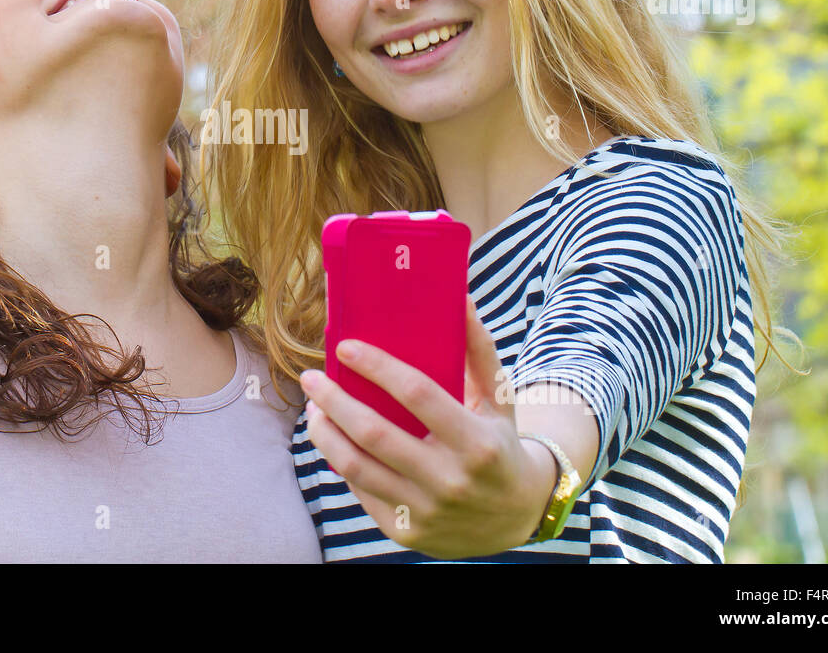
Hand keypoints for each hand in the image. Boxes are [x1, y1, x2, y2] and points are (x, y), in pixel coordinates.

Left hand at [299, 295, 555, 557]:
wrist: (516, 517)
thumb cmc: (500, 443)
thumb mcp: (500, 398)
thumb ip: (478, 348)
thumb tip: (457, 296)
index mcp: (476, 442)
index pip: (418, 395)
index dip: (378, 367)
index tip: (345, 347)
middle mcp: (451, 480)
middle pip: (375, 433)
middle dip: (334, 400)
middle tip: (311, 377)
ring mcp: (426, 510)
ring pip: (356, 466)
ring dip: (325, 432)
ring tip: (315, 407)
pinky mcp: (405, 531)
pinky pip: (361, 489)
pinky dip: (340, 459)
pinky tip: (333, 437)